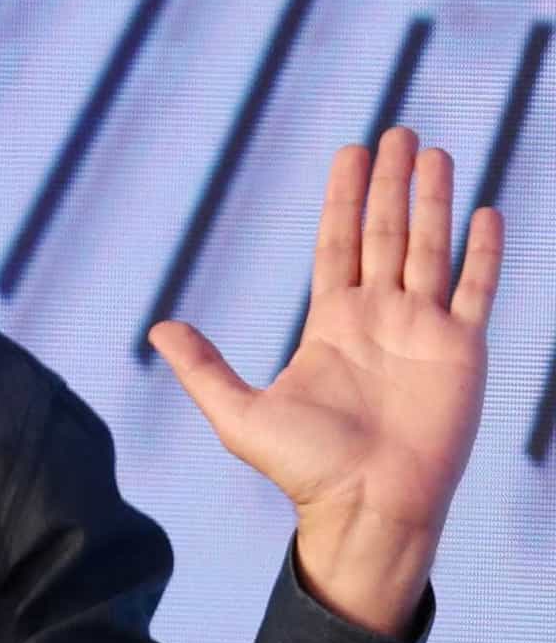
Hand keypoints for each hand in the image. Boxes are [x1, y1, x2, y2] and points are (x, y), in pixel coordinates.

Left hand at [150, 126, 503, 635]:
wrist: (367, 510)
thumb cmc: (305, 470)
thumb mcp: (239, 414)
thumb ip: (204, 367)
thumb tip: (157, 327)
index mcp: (331, 323)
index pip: (339, 243)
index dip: (345, 197)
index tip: (351, 154)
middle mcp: (379, 318)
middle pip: (386, 233)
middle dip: (392, 183)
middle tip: (397, 132)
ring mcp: (423, 331)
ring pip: (430, 249)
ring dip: (434, 201)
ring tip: (436, 153)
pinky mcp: (462, 352)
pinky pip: (475, 290)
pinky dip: (481, 253)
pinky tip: (484, 212)